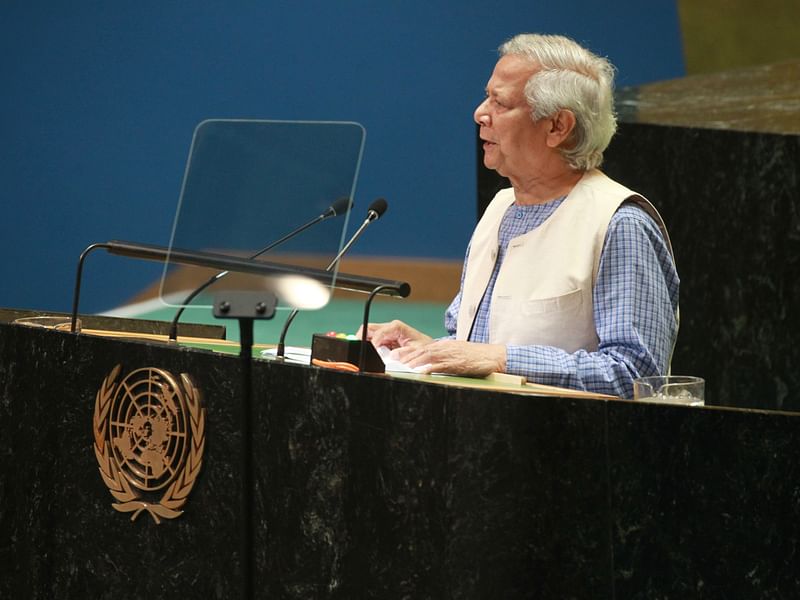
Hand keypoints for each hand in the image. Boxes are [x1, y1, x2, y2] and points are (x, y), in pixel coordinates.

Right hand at [356, 320, 432, 349]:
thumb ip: (404, 352)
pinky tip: (376, 353)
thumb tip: (392, 355)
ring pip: (368, 334)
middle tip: (362, 350)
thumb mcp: (416, 350)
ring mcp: (387, 332)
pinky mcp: (385, 339)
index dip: (373, 343)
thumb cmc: (423, 347)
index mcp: (396, 327)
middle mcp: (390, 327)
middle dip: (362, 339)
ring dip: (367, 343)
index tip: (371, 351)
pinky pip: (373, 340)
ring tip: (371, 353)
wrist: (427, 348)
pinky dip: (371, 347)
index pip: (378, 332)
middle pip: (369, 328)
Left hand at [392, 339, 506, 377]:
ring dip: (414, 362)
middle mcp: (444, 348)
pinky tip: (422, 371)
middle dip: (405, 357)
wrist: (492, 355)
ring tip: (402, 367)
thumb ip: (441, 358)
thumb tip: (426, 366)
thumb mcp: (455, 353)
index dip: (405, 352)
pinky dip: (430, 368)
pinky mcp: (456, 363)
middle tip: (392, 362)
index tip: (393, 357)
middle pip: (420, 351)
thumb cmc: (475, 356)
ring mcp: (450, 355)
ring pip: (427, 357)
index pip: (420, 348)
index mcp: (442, 346)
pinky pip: (441, 365)